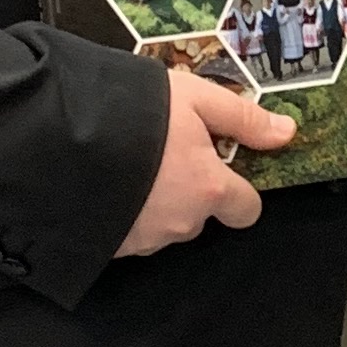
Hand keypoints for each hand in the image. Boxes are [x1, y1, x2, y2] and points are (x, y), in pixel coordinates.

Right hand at [116, 64, 296, 251]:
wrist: (59, 139)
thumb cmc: (136, 111)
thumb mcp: (194, 97)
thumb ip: (242, 118)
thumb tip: (287, 134)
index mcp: (209, 190)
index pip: (246, 210)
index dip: (237, 192)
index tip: (218, 171)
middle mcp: (182, 223)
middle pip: (199, 214)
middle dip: (186, 190)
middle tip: (158, 154)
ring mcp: (143, 240)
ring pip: (162, 224)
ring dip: (152, 203)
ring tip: (125, 165)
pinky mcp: (109, 248)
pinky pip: (128, 233)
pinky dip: (122, 213)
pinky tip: (105, 184)